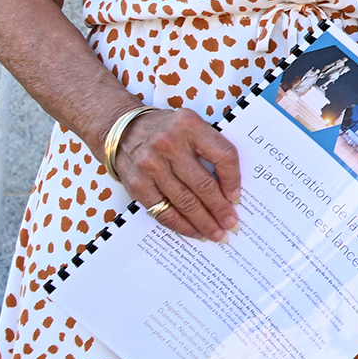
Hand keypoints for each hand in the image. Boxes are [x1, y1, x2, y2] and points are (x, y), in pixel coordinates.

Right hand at [116, 108, 241, 242]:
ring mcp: (151, 165)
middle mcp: (169, 144)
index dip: (233, 180)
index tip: (237, 198)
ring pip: (185, 202)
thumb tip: (231, 186)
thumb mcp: (190, 125)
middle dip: (220, 209)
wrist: (121, 130)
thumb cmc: (164, 130)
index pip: (223, 156)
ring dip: (204, 222)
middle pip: (203, 184)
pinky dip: (181, 225)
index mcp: (189, 125)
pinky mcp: (137, 184)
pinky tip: (193, 231)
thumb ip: (210, 146)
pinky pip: (163, 211)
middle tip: (231, 224)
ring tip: (216, 233)